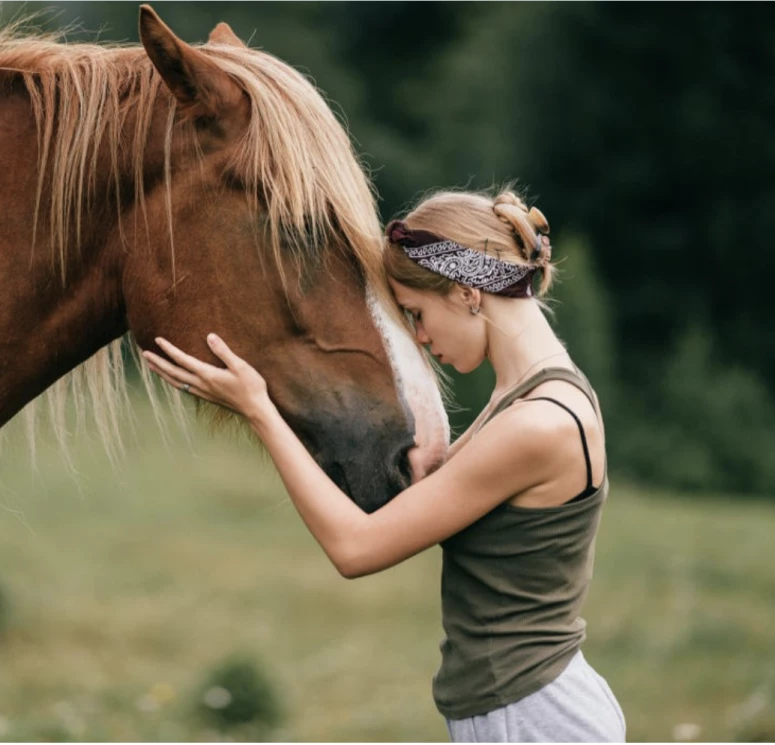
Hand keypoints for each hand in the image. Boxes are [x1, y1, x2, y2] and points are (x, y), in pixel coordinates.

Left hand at [142, 334, 274, 422]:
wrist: (255, 410)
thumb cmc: (251, 387)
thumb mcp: (240, 366)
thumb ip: (224, 351)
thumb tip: (209, 336)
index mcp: (208, 375)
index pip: (183, 360)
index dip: (169, 349)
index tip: (158, 340)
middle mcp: (201, 384)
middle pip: (174, 373)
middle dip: (158, 363)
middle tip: (145, 353)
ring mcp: (203, 392)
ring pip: (176, 382)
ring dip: (162, 374)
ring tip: (152, 366)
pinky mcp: (207, 397)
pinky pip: (184, 388)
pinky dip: (174, 382)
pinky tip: (173, 380)